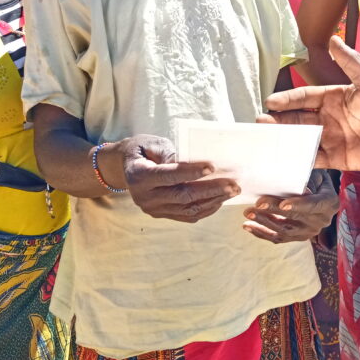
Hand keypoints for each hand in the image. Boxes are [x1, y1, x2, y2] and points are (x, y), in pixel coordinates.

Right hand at [120, 134, 238, 222]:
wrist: (126, 167)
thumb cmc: (143, 150)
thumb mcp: (153, 144)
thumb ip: (171, 153)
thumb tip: (196, 163)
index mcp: (139, 175)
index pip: (169, 175)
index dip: (191, 172)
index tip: (213, 166)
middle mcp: (144, 196)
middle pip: (183, 196)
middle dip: (211, 190)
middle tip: (233, 184)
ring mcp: (153, 209)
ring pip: (188, 208)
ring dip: (213, 201)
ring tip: (232, 191)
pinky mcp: (161, 215)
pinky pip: (187, 215)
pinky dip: (205, 209)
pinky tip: (220, 200)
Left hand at [242, 186, 338, 243]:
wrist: (320, 191)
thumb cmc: (316, 178)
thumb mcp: (316, 173)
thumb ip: (307, 177)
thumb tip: (293, 177)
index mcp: (329, 203)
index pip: (313, 205)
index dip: (298, 205)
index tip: (283, 205)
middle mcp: (321, 221)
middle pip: (295, 217)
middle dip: (274, 211)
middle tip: (257, 204)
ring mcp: (309, 231)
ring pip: (284, 230)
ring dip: (264, 223)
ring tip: (248, 213)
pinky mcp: (298, 237)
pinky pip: (279, 238)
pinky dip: (262, 233)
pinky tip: (248, 226)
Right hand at [260, 36, 359, 173]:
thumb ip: (350, 61)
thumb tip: (333, 39)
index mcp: (334, 97)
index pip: (304, 97)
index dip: (287, 99)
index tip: (271, 101)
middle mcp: (329, 117)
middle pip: (298, 118)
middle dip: (278, 119)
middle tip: (260, 121)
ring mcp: (331, 138)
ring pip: (301, 137)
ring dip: (284, 137)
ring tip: (266, 138)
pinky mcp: (337, 158)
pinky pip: (314, 158)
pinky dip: (299, 158)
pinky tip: (284, 158)